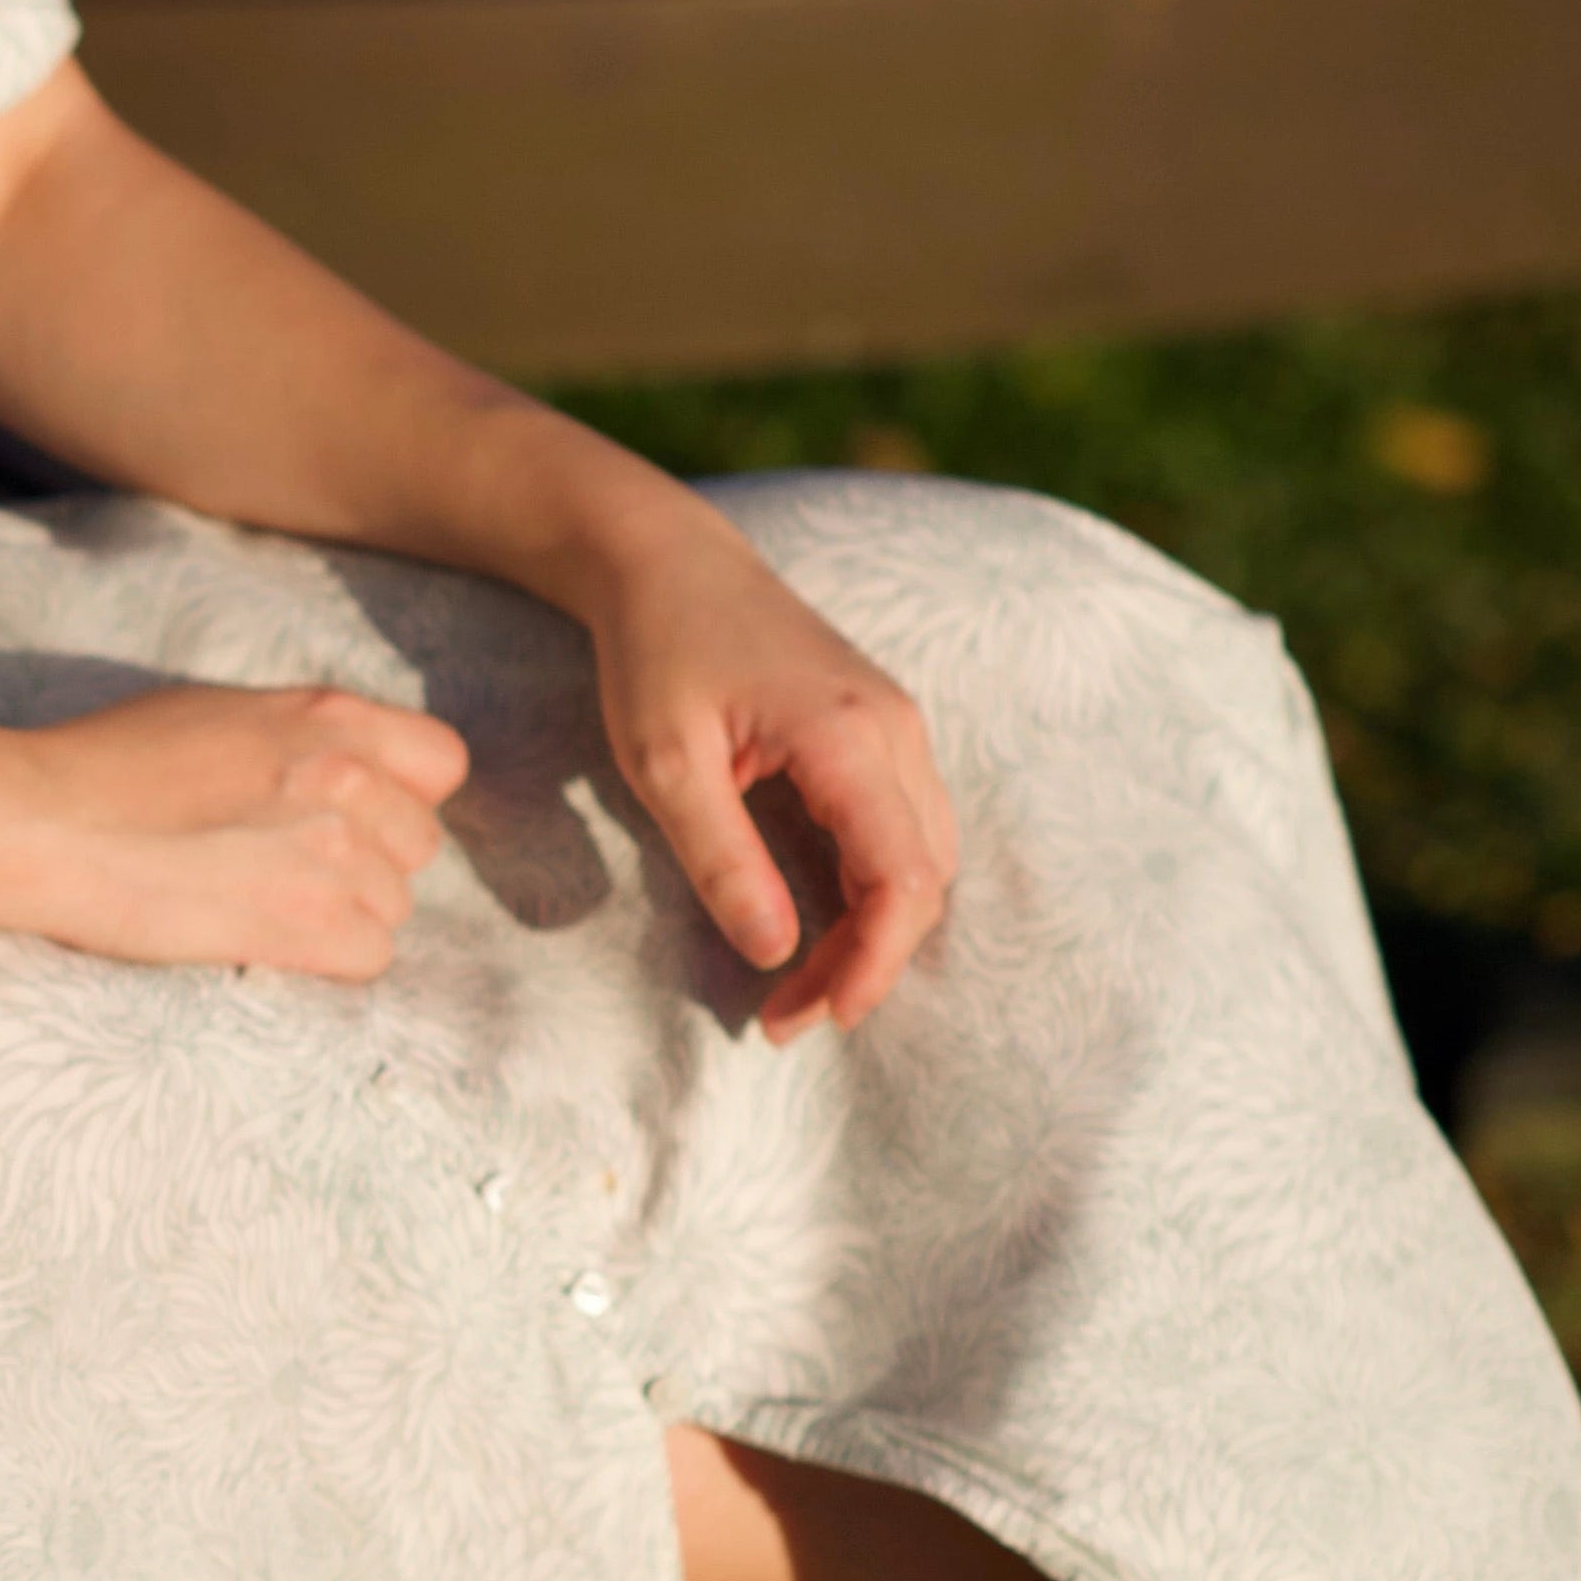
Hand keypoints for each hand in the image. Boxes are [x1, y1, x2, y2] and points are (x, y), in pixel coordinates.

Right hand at [15, 682, 468, 978]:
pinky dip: (327, 960)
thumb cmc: (106, 763)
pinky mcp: (306, 921)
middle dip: (367, 865)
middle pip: (417, 847)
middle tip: (287, 870)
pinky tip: (268, 941)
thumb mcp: (219, 711)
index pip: (441, 762)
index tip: (356, 815)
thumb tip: (336, 765)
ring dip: (340, 916)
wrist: (44, 821)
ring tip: (260, 905)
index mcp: (331, 716)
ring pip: (392, 906)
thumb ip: (299, 735)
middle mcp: (348, 778)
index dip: (404, 797)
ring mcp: (332, 853)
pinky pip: (370, 957)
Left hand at [589, 516, 956, 1037]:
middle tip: (786, 1018)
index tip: (820, 1016)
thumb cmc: (657, 653)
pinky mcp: (880, 733)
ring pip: (922, 859)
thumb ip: (723, 859)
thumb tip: (775, 952)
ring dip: (872, 933)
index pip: (902, 878)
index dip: (873, 962)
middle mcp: (897, 730)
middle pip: (923, 880)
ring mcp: (897, 727)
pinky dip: (871, 891)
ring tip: (796, 987)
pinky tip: (815, 925)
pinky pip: (902, 830)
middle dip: (867, 962)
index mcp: (851, 736)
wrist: (668, 563)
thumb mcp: (664, 765)